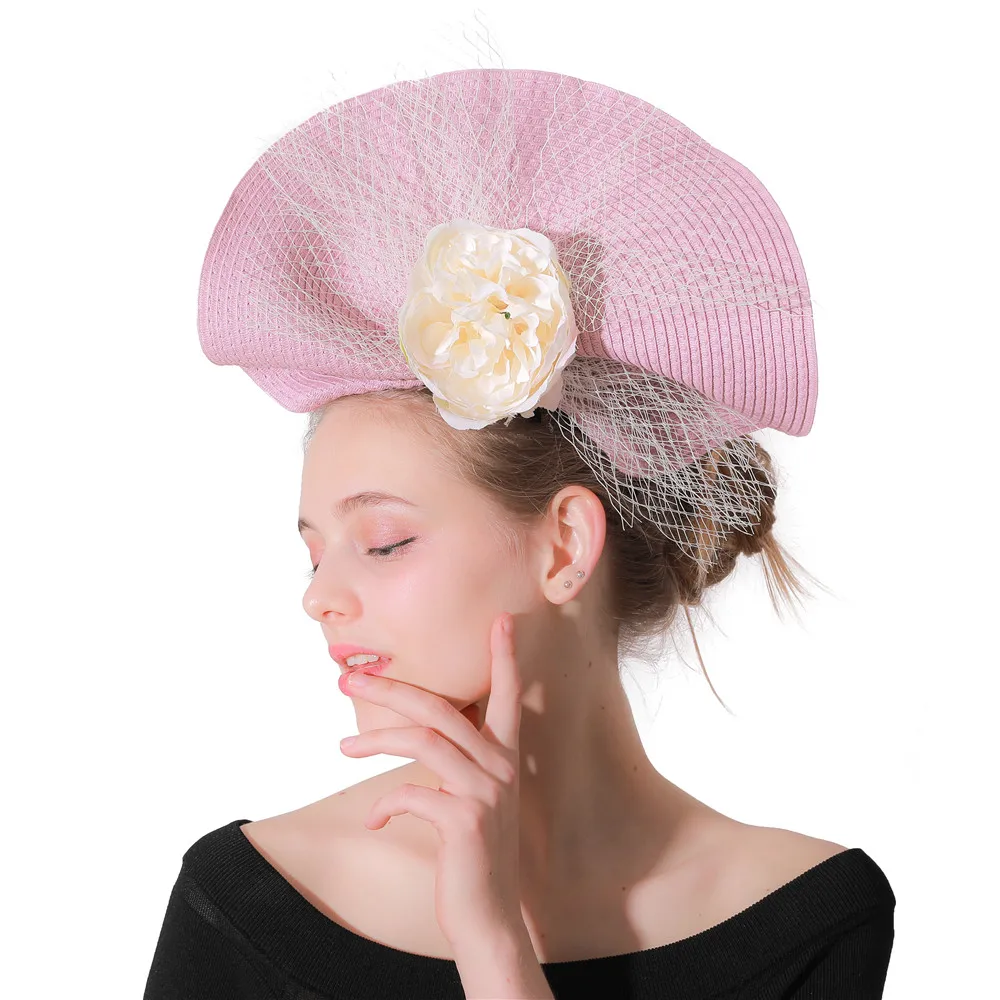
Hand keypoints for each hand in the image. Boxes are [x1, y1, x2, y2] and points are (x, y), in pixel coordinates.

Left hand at [337, 612, 525, 946]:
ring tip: (342, 748)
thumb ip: (454, 765)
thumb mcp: (470, 801)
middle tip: (348, 680)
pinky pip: (412, 795)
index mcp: (505, 758)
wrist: (488, 918)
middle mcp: (501, 767)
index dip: (505, 657)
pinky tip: (375, 820)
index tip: (502, 619)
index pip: (508, 695)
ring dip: (375, 739)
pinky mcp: (466, 821)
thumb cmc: (472, 856)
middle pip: (440, 707)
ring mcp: (485, 793)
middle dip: (392, 688)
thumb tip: (410, 738)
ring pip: (423, 740)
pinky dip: (385, 804)